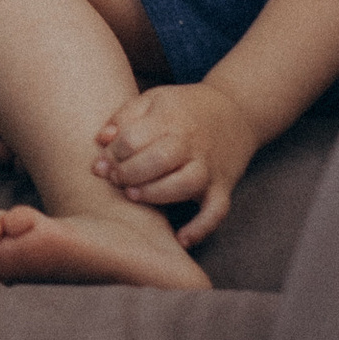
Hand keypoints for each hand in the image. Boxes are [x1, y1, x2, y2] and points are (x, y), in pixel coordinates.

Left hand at [90, 79, 259, 248]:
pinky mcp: (223, 186)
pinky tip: (181, 240)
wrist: (237, 111)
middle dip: (128, 174)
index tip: (101, 165)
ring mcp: (208, 166)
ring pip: (185, 184)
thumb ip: (124, 117)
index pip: (134, 138)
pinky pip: (216, 211)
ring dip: (155, 194)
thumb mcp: (153, 100)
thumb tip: (101, 141)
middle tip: (114, 180)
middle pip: (158, 159)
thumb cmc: (185, 108)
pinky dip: (201, 228)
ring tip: (133, 196)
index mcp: (170, 117)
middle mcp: (191, 142)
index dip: (112, 155)